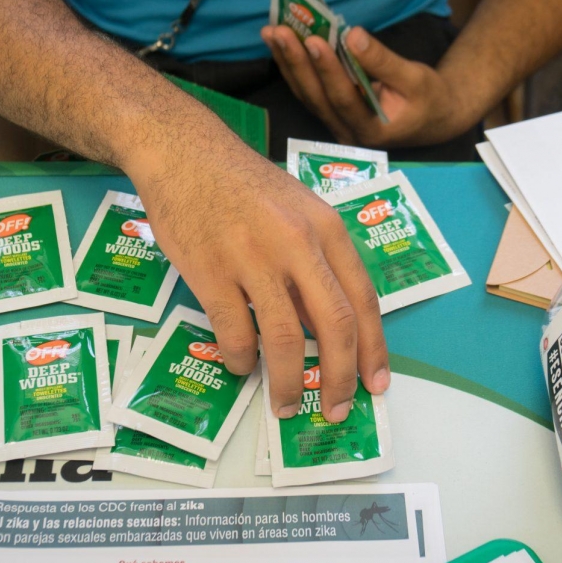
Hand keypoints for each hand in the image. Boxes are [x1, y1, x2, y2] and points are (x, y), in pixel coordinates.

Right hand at [122, 121, 389, 421]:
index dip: (374, 349)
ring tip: (286, 406)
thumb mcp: (299, 210)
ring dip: (289, 382)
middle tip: (337, 409)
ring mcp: (252, 257)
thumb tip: (331, 328)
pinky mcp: (210, 270)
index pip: (363, 299)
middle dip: (341, 376)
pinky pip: (234, 332)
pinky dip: (241, 360)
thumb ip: (318, 262)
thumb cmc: (245, 185)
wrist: (185, 153)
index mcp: (326, 228)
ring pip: (284, 338)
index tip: (376, 385)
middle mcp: (297, 243)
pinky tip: (242, 368)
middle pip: (334, 324)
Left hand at [261, 25, 478, 147]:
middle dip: (296, 63)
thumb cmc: (428, 98)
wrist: (433, 118)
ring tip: (271, 33)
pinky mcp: (331, 113)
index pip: (343, 98)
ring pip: (306, 95)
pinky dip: (293, 67)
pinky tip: (280, 45)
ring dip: (287, 63)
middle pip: (315, 97)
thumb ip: (383, 61)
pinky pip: (307, 91)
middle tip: (279, 31)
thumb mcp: (415, 78)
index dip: (327, 70)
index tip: (313, 40)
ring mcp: (336, 125)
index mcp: (372, 129)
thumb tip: (353, 36)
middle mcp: (347, 131)